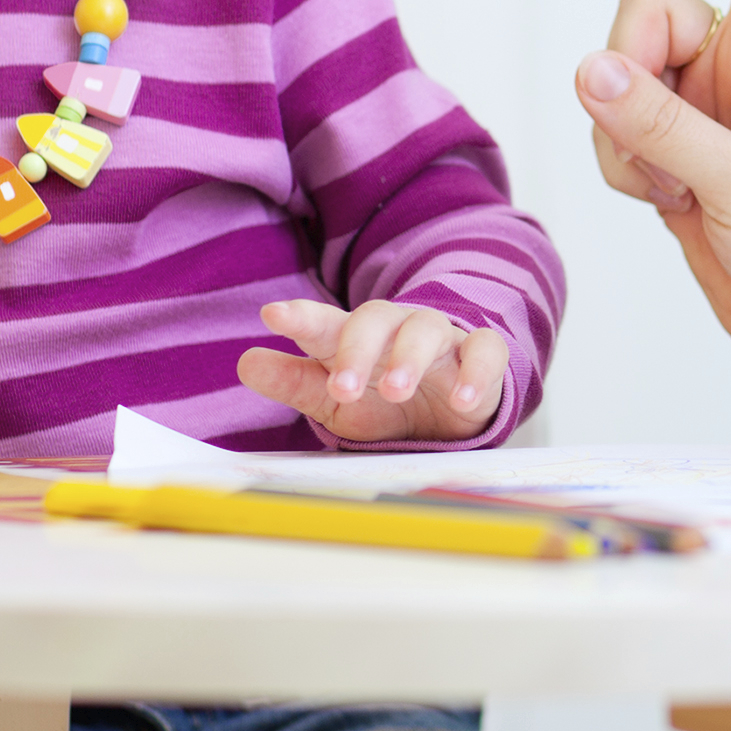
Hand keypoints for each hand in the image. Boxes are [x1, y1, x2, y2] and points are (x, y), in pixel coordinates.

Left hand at [237, 299, 509, 443]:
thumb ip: (294, 382)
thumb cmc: (383, 402)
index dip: (300, 317)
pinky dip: (475, 373)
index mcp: (355, 338)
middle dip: (358, 350)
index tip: (273, 315)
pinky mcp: (481, 357)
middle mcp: (396, 329)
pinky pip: (484, 352)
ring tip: (397, 389)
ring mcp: (441, 340)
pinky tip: (461, 398)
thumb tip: (246, 362)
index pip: (325, 322)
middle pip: (376, 319)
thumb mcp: (334, 400)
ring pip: (427, 330)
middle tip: (342, 387)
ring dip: (410, 358)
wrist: (449, 415)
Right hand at [578, 0, 730, 396]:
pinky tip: (668, 205)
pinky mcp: (671, 157)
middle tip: (661, 139)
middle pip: (645, 11)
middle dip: (629, 73)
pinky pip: (611, 132)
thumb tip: (588, 69)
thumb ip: (665, 130)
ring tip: (681, 191)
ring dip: (626, 139)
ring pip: (614, 79)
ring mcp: (700, 112)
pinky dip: (621, 168)